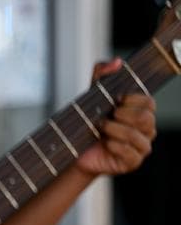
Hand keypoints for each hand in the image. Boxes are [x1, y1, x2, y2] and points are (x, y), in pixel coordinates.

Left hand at [76, 59, 156, 176]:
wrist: (76, 149)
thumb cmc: (88, 120)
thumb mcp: (92, 94)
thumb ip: (102, 74)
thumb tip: (117, 62)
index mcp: (142, 112)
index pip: (149, 102)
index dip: (132, 100)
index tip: (115, 100)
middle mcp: (147, 129)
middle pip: (145, 118)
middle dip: (122, 115)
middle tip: (106, 116)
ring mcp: (142, 147)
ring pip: (136, 135)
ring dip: (114, 130)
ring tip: (101, 128)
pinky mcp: (133, 163)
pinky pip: (129, 153)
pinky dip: (114, 145)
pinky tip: (105, 143)